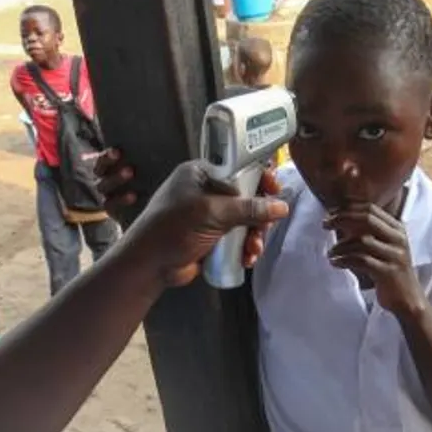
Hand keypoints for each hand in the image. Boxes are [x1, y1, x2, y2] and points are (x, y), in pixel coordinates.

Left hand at [100, 154, 288, 287]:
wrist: (149, 265)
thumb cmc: (173, 228)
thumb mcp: (211, 213)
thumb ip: (248, 208)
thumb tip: (282, 207)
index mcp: (202, 173)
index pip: (239, 166)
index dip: (260, 178)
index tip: (275, 190)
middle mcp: (207, 190)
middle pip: (247, 196)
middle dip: (258, 217)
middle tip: (262, 231)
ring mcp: (210, 214)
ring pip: (245, 220)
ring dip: (253, 236)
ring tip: (252, 251)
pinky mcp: (212, 236)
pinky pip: (238, 237)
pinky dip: (245, 247)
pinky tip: (246, 259)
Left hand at [324, 202, 424, 314]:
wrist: (408, 299)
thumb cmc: (390, 272)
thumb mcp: (384, 247)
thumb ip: (369, 233)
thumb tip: (340, 219)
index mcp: (397, 229)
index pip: (370, 209)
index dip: (348, 209)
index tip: (330, 214)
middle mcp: (398, 238)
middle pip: (366, 219)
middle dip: (342, 219)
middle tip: (325, 225)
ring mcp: (395, 255)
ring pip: (362, 241)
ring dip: (341, 245)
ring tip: (331, 253)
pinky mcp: (388, 272)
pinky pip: (362, 261)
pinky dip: (344, 260)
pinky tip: (335, 263)